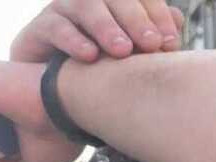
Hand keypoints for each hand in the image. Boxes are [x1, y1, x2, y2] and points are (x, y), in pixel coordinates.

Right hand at [10, 0, 184, 63]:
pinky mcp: (38, 28)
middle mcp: (89, 1)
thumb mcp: (129, 59)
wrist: (54, 98)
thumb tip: (178, 22)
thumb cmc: (98, 73)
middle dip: (135, 19)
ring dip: (106, 26)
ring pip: (85, 6)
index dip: (157, 15)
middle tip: (151, 45)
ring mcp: (62, 10)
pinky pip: (55, 27)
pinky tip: (90, 56)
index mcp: (115, 3)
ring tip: (122, 51)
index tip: (171, 43)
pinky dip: (73, 40)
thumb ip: (151, 38)